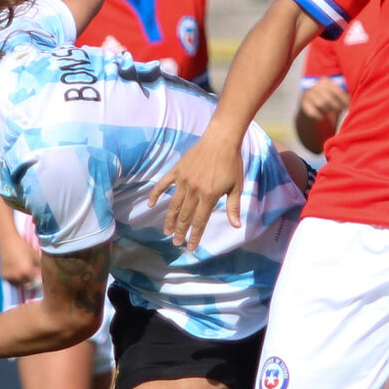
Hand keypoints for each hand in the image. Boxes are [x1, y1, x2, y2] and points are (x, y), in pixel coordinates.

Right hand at [0, 235, 41, 289]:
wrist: (7, 241)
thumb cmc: (22, 246)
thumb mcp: (35, 255)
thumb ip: (40, 266)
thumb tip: (43, 274)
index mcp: (27, 272)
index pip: (35, 283)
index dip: (38, 280)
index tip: (38, 277)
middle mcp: (18, 276)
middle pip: (27, 285)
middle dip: (30, 281)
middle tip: (30, 274)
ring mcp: (9, 277)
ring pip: (18, 284)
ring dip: (21, 281)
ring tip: (22, 271)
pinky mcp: (2, 275)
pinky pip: (10, 281)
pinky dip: (13, 278)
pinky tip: (15, 270)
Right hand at [146, 131, 245, 249]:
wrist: (221, 139)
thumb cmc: (232, 163)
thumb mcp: (236, 186)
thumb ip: (233, 207)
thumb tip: (237, 226)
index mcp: (208, 196)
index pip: (199, 222)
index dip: (194, 236)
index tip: (190, 248)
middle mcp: (194, 190)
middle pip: (185, 216)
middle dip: (180, 231)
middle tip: (175, 242)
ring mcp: (184, 180)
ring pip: (174, 204)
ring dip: (169, 219)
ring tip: (166, 230)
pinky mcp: (178, 170)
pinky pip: (163, 184)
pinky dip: (156, 194)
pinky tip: (150, 204)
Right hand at [298, 78, 348, 126]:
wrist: (310, 106)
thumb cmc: (328, 100)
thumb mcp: (335, 95)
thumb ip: (343, 95)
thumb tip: (350, 98)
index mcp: (325, 81)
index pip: (337, 91)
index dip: (344, 100)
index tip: (347, 106)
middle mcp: (316, 86)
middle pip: (328, 99)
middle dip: (336, 107)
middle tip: (339, 111)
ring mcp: (308, 95)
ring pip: (320, 104)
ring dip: (327, 110)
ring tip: (330, 112)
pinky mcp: (303, 104)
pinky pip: (313, 112)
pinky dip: (319, 116)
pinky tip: (322, 116)